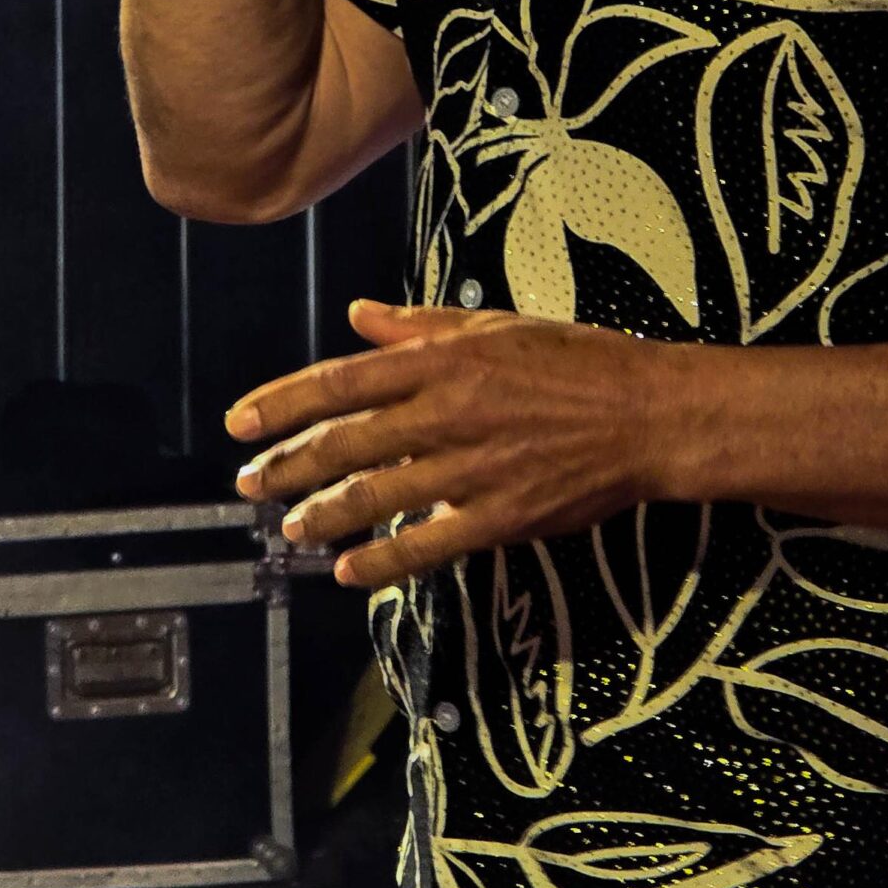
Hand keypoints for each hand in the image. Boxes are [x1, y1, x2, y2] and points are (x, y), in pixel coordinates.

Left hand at [226, 298, 653, 586]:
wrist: (647, 413)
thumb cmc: (573, 361)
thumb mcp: (494, 326)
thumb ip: (418, 326)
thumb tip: (358, 315)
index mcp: (443, 360)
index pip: (341, 382)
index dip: (282, 404)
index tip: (239, 423)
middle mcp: (447, 411)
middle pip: (346, 441)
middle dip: (286, 465)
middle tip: (247, 484)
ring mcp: (472, 467)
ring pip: (377, 495)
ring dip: (323, 514)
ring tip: (289, 528)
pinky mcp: (500, 515)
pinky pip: (428, 544)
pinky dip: (383, 562)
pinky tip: (347, 573)